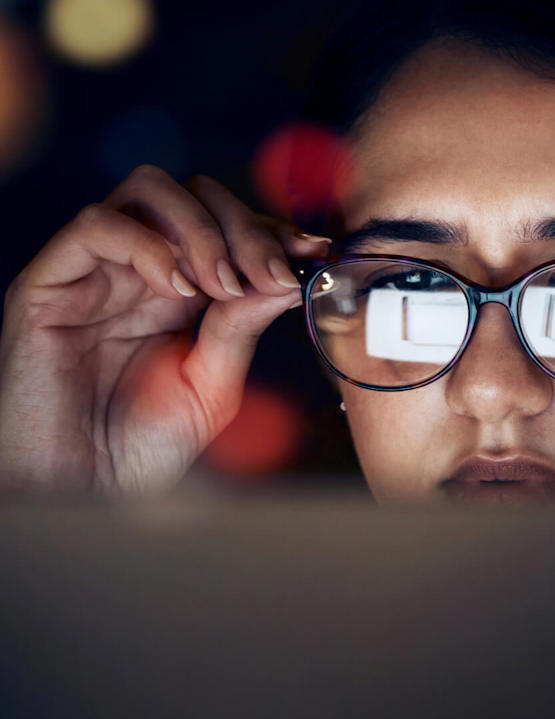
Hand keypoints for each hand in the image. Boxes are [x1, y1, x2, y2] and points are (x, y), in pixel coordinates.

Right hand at [0, 165, 329, 494]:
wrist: (82, 494)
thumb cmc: (141, 449)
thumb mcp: (213, 383)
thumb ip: (243, 323)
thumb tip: (288, 272)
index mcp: (178, 290)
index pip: (226, 223)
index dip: (270, 229)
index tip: (312, 250)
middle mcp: (135, 270)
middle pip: (193, 194)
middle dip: (243, 225)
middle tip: (268, 273)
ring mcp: (91, 273)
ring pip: (147, 191)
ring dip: (201, 229)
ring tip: (223, 284)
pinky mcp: (46, 286)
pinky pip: (95, 226)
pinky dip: (147, 243)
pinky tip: (177, 289)